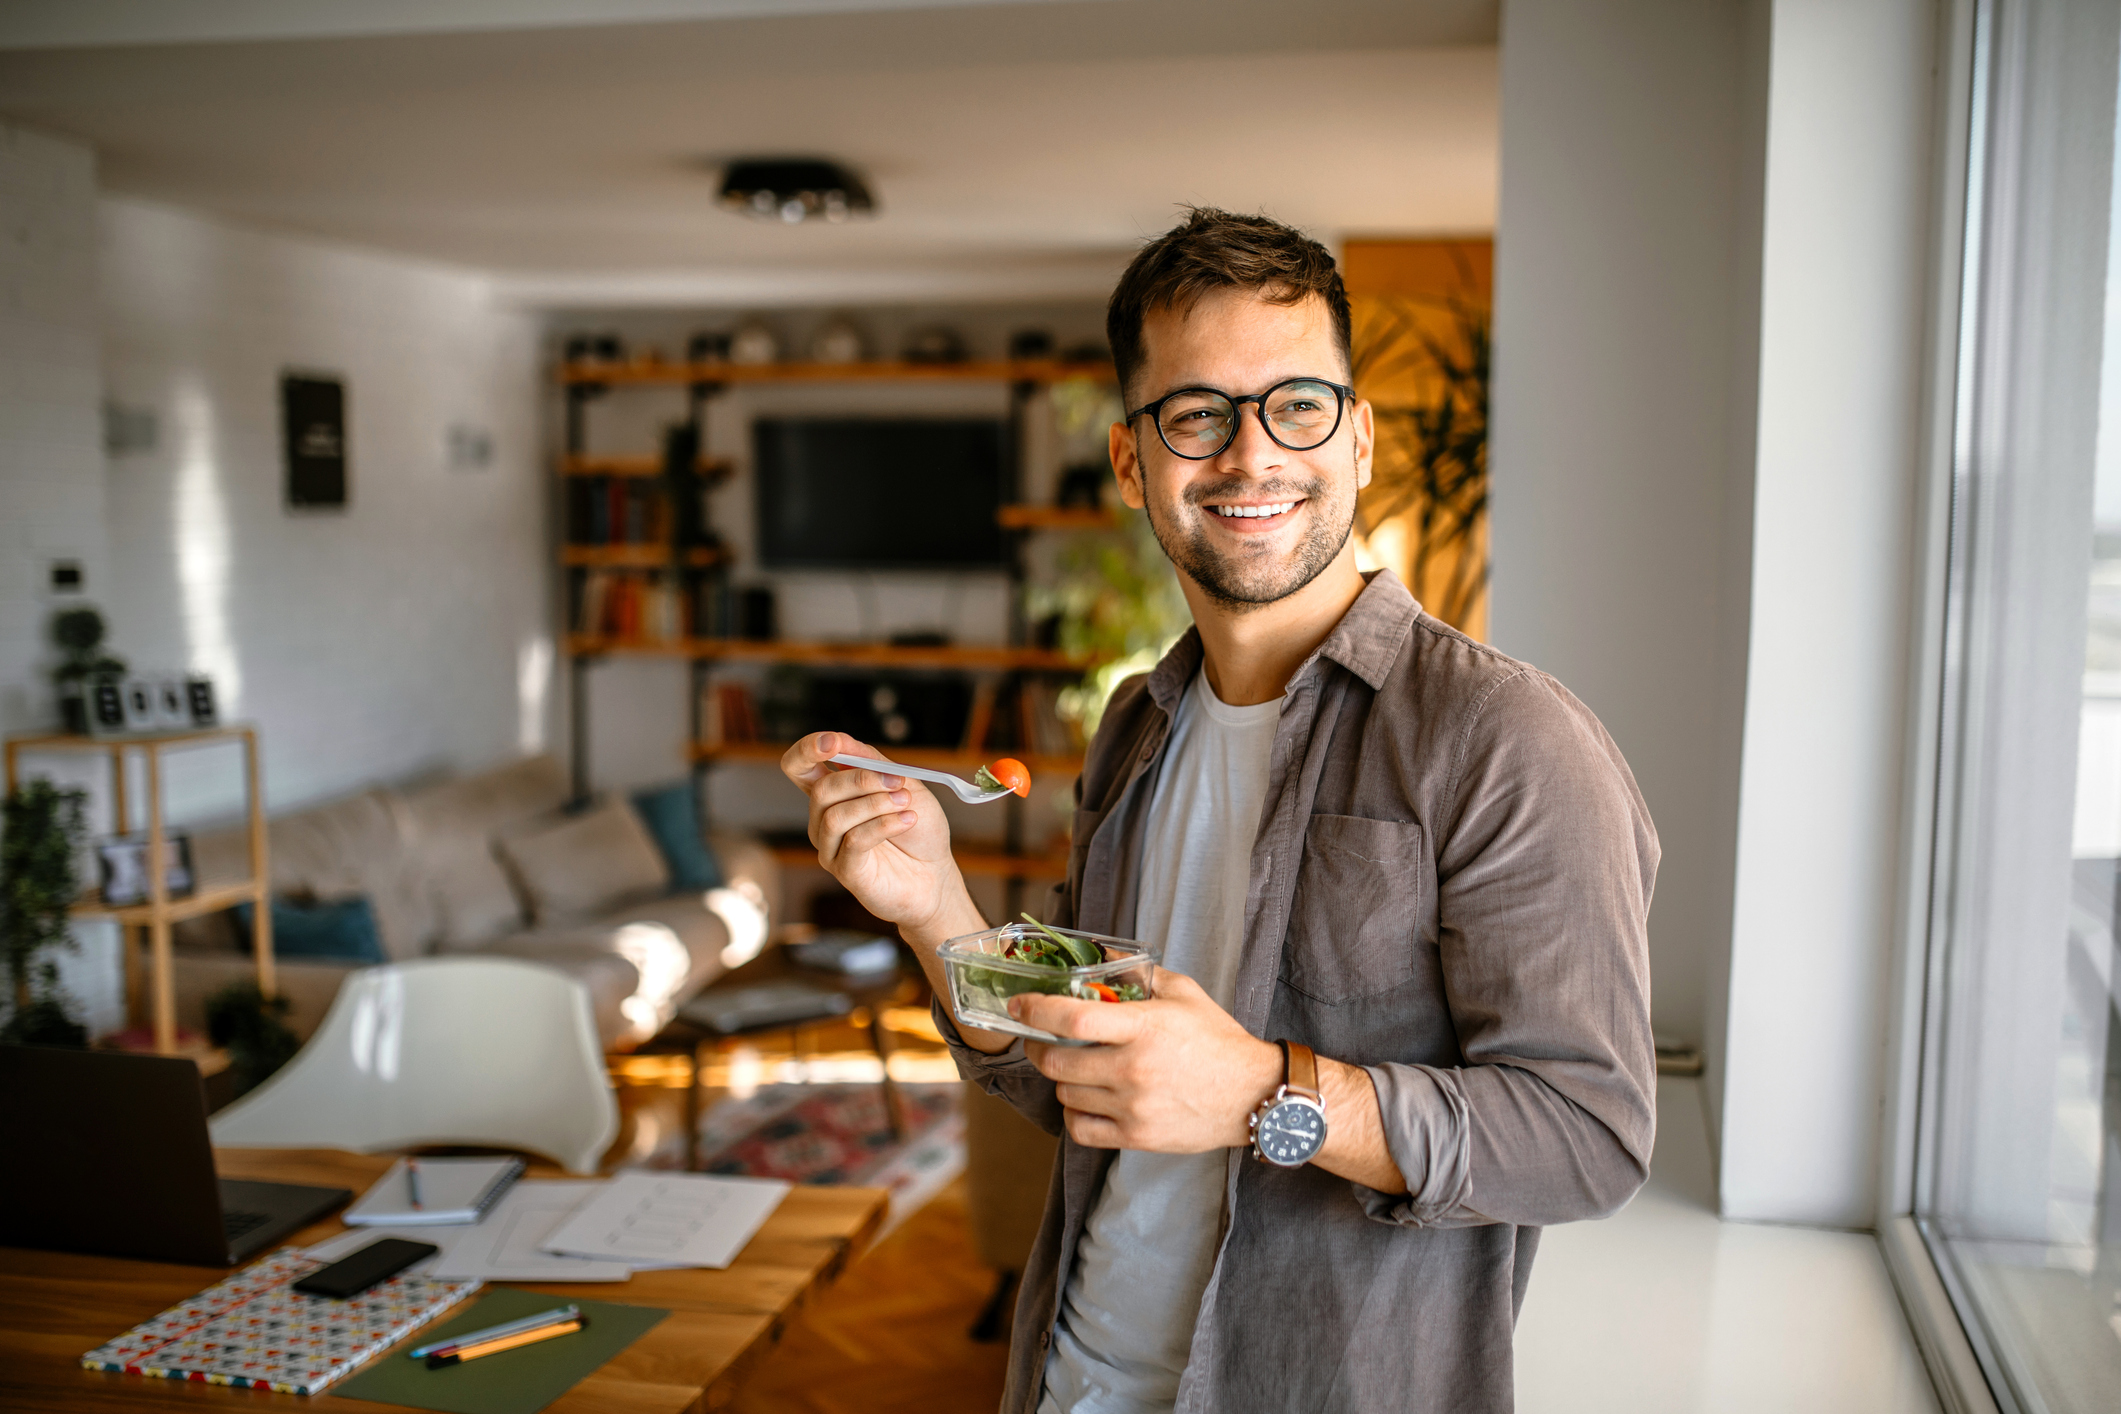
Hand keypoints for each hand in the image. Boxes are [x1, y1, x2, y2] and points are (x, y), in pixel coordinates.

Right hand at [780, 732, 967, 934]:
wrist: (936, 875)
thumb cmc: (919, 829)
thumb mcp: (904, 783)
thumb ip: (872, 762)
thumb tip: (842, 742)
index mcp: (834, 793)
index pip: (799, 766)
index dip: (807, 750)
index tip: (834, 742)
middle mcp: (823, 819)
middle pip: (821, 790)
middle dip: (861, 780)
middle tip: (898, 782)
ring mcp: (831, 847)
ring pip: (835, 816)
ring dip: (876, 804)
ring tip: (905, 803)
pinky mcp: (844, 871)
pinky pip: (854, 840)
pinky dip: (884, 825)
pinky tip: (907, 821)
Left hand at [1016, 971, 1282, 1152]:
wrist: (1253, 1094)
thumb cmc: (1218, 1040)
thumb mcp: (1185, 994)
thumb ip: (1142, 974)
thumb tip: (1103, 957)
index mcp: (1143, 1026)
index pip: (1073, 1017)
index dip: (1036, 1009)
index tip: (1018, 1005)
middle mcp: (1132, 1068)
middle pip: (1056, 1061)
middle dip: (1038, 1047)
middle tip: (1040, 1039)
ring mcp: (1132, 1106)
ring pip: (1066, 1094)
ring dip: (1061, 1079)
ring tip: (1073, 1068)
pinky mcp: (1136, 1136)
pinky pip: (1080, 1129)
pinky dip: (1073, 1115)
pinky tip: (1084, 1101)